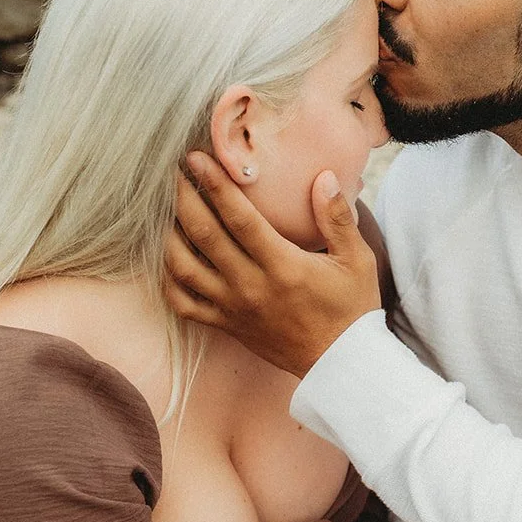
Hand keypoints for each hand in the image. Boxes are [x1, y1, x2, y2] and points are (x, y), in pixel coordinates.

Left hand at [163, 152, 380, 377]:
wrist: (340, 364)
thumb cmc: (350, 308)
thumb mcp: (356, 260)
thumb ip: (338, 218)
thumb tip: (324, 177)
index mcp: (283, 266)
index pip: (239, 218)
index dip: (214, 184)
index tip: (196, 158)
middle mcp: (251, 286)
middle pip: (203, 235)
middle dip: (183, 197)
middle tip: (173, 171)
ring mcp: (233, 307)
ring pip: (184, 268)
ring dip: (168, 235)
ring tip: (165, 209)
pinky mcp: (226, 325)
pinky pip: (184, 303)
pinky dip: (168, 280)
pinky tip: (169, 257)